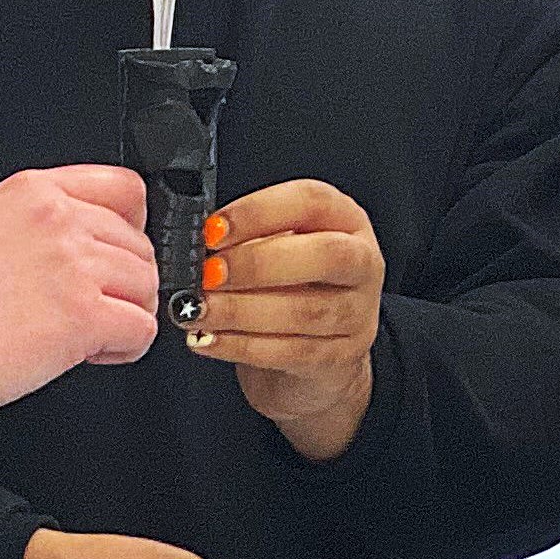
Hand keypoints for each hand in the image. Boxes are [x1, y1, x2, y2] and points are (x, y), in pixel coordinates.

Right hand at [0, 168, 158, 414]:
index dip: (133, 226)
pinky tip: (94, 353)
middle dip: (124, 282)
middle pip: (139, 244)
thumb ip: (38, 225)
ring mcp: (74, 264)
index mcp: (32, 192)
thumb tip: (83, 252)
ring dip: (127, 313)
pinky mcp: (84, 313)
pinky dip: (127, 346)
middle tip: (92, 307)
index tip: (122, 252)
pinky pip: (142, 327)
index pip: (122, 188)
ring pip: (146, 285)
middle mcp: (58, 219)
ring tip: (91, 334)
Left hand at [188, 181, 382, 459]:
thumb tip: (200, 245)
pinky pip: (291, 352)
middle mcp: (362, 262)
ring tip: (197, 309)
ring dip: (241, 311)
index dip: (258, 212)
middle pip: (324, 255)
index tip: (212, 230)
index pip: (310, 201)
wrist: (320, 347)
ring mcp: (358, 313)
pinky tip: (209, 338)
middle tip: (209, 274)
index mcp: (344, 219)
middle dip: (258, 264)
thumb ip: (247, 237)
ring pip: (304, 312)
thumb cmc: (292, 283)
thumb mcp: (276, 245)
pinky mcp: (342, 356)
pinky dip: (242, 345)